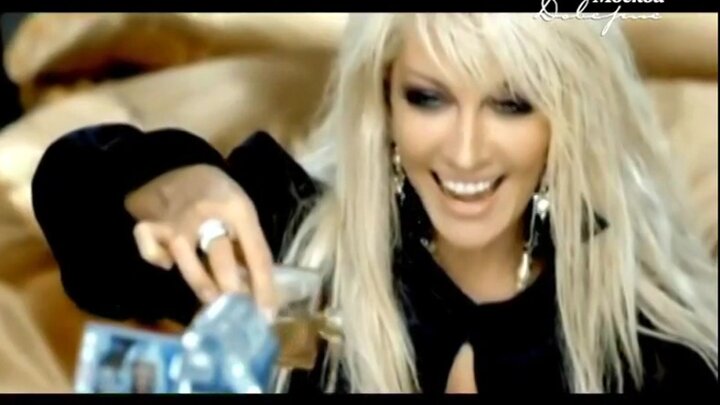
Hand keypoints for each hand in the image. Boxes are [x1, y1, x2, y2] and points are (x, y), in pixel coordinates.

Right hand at [125, 164, 275, 317]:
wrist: (171, 163)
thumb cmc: (215, 192)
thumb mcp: (240, 208)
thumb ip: (246, 242)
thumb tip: (254, 287)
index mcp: (237, 209)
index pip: (256, 253)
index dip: (264, 286)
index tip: (267, 314)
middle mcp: (206, 214)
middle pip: (222, 259)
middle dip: (232, 290)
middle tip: (239, 310)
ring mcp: (175, 222)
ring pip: (190, 264)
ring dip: (204, 287)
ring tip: (213, 301)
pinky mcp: (149, 226)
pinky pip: (154, 254)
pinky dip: (160, 261)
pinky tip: (169, 263)